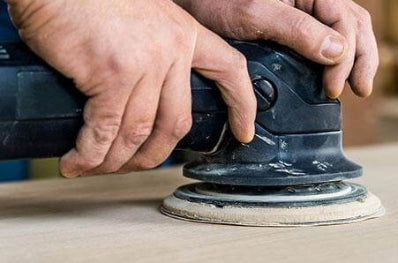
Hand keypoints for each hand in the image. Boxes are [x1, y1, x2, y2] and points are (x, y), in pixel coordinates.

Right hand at [6, 0, 255, 176]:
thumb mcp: (141, 17)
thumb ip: (154, 50)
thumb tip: (143, 97)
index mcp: (184, 33)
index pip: (229, 70)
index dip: (242, 105)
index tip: (245, 131)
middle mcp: (172, 49)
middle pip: (177, 122)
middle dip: (155, 154)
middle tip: (136, 165)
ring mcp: (145, 63)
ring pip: (140, 132)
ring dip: (116, 159)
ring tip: (96, 166)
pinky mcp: (112, 75)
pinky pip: (106, 130)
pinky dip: (91, 153)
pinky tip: (77, 161)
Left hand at [174, 0, 377, 97]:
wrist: (193, 0)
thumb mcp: (256, 14)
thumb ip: (298, 31)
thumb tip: (338, 53)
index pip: (346, 22)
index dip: (347, 58)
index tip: (333, 86)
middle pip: (354, 24)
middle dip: (362, 58)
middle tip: (359, 89)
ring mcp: (306, 10)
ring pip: (346, 30)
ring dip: (355, 57)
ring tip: (356, 85)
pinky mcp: (295, 24)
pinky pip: (327, 35)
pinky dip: (337, 55)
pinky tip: (335, 71)